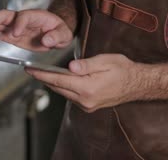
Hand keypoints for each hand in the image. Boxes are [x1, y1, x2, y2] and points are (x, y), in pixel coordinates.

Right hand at [0, 9, 72, 51]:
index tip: (15, 34)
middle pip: (5, 15)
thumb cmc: (59, 30)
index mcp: (35, 16)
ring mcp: (15, 26)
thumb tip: (47, 40)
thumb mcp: (63, 33)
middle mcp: (22, 19)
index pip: (24, 17)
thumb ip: (56, 36)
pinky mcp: (11, 35)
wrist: (55, 32)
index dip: (18, 24)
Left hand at [26, 54, 144, 112]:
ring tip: (43, 72)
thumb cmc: (123, 69)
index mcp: (88, 88)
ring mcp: (87, 105)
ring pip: (63, 93)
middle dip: (44, 78)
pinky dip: (64, 87)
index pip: (59, 80)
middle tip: (32, 69)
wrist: (137, 83)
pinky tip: (61, 79)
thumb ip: (86, 64)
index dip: (42, 74)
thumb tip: (70, 67)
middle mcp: (86, 100)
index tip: (30, 69)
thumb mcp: (106, 61)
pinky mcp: (89, 106)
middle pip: (58, 88)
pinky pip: (71, 96)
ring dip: (53, 83)